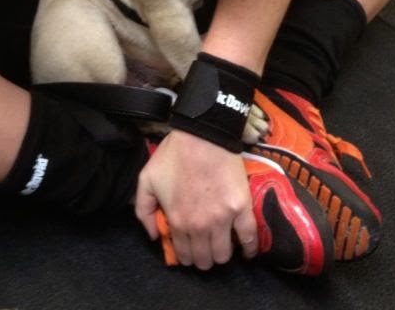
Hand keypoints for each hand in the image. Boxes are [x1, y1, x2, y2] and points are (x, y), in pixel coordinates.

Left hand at [135, 130, 257, 269]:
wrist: (203, 134)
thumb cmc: (174, 155)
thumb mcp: (146, 179)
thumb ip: (143, 211)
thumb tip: (155, 236)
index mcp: (178, 221)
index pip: (184, 255)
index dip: (186, 256)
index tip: (189, 248)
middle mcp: (201, 226)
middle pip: (205, 260)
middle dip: (203, 258)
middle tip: (204, 246)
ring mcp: (223, 218)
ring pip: (224, 254)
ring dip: (221, 253)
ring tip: (221, 243)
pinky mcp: (242, 208)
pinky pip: (250, 238)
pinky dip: (250, 248)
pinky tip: (247, 251)